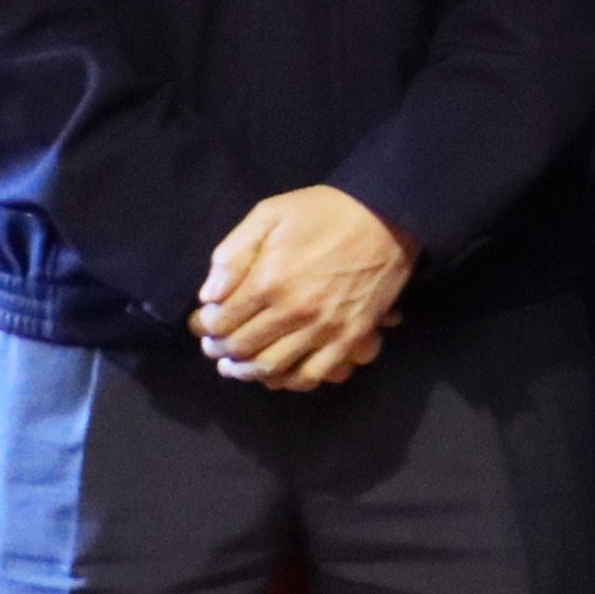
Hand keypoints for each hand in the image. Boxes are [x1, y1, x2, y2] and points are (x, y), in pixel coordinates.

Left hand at [194, 186, 414, 389]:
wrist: (387, 217)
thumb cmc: (324, 212)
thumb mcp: (269, 214)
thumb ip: (233, 253)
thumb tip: (209, 295)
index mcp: (267, 280)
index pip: (222, 321)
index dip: (208, 328)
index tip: (207, 325)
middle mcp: (292, 311)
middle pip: (243, 347)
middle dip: (222, 351)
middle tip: (217, 350)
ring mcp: (323, 329)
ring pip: (274, 367)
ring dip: (249, 372)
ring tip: (239, 367)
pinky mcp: (350, 338)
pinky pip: (315, 374)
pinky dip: (291, 381)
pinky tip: (281, 376)